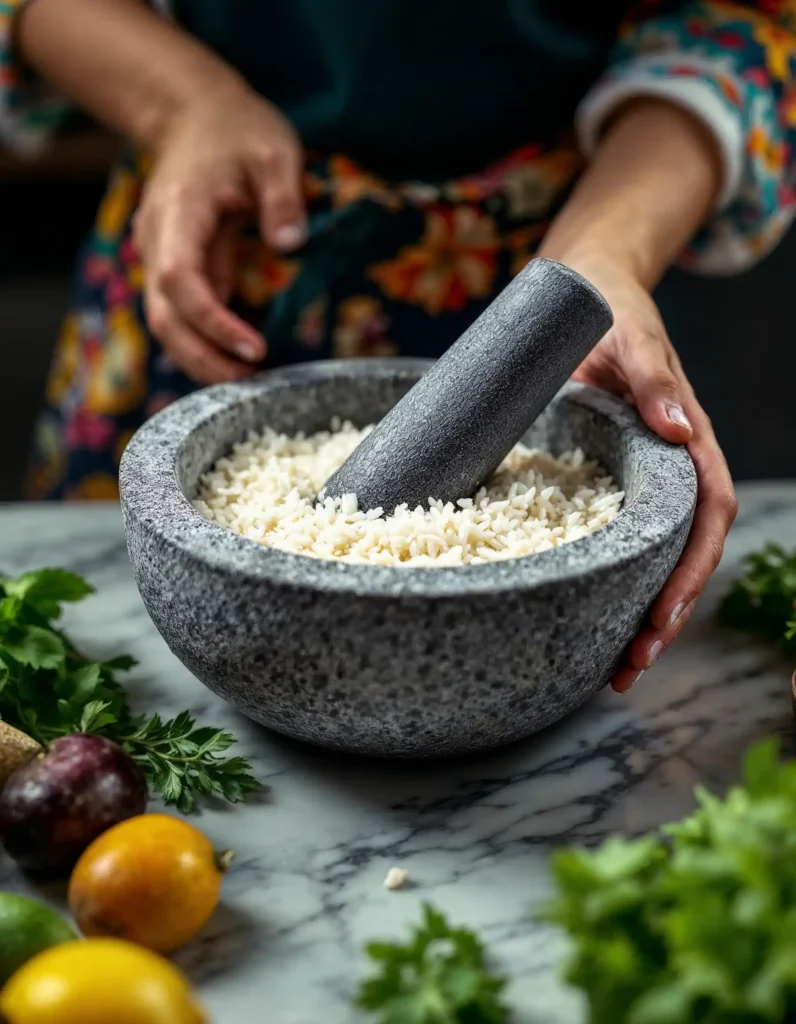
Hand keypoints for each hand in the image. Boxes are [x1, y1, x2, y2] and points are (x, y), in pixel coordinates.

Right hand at [133, 81, 306, 383]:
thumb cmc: (236, 130)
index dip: (213, 321)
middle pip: (165, 317)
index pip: (180, 280)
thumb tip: (291, 243)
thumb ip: (282, 196)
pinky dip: (205, 344)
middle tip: (251, 386)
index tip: (254, 348)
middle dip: (204, 358)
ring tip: (247, 383)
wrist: (195, 117)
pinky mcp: (177, 269)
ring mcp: (163, 257)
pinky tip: (237, 363)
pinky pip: (185, 316)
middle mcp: (159, 241)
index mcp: (178, 213)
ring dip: (201, 359)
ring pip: (168, 324)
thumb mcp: (272, 150)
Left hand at [569, 256, 736, 691]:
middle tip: (630, 665)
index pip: (707, 516)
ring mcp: (638, 479)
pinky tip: (581, 620)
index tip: (662, 615)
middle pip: (682, 554)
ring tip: (614, 669)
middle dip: (664, 614)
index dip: (692, 570)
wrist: (584, 291)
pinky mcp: (606, 480)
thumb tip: (679, 426)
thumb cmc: (610, 311)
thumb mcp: (632, 336)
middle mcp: (669, 468)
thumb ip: (654, 377)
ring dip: (637, 614)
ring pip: (651, 557)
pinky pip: (615, 538)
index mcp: (686, 440)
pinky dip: (605, 583)